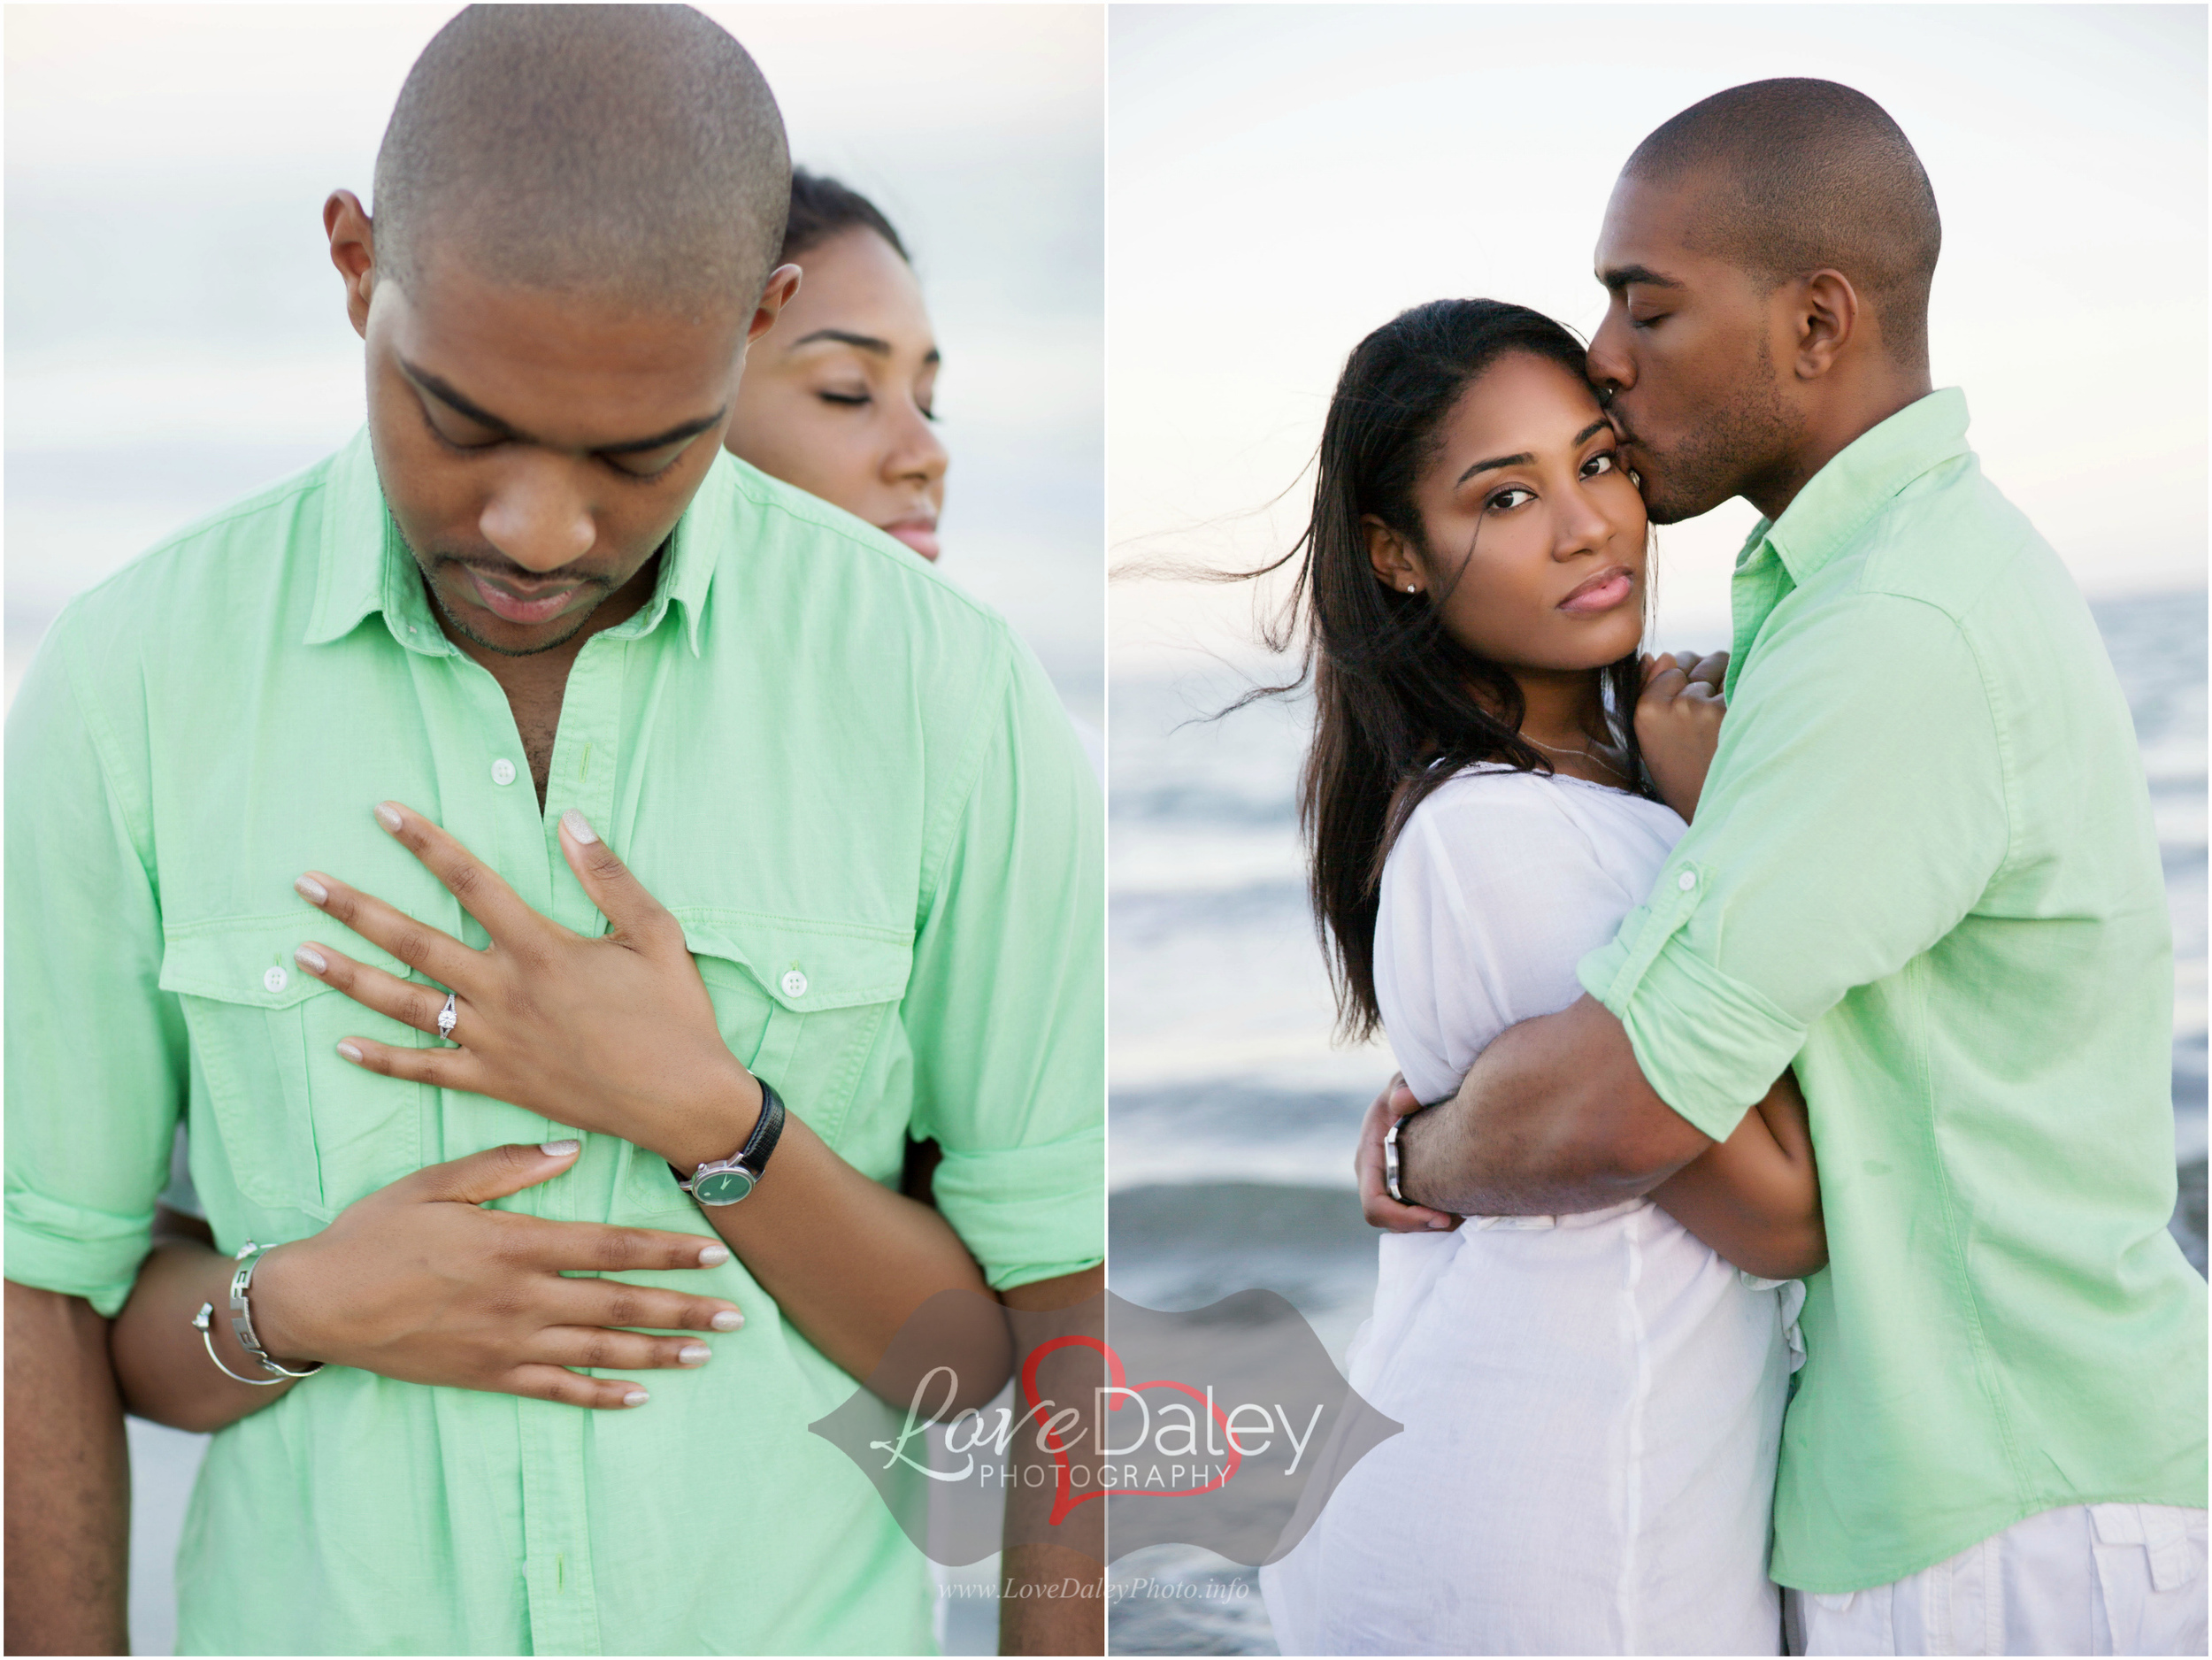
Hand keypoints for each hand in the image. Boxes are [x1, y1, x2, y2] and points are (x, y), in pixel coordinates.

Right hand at [249, 1142, 744, 1408]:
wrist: (318, 1302)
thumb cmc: (376, 1233)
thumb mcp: (437, 1182)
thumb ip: (508, 1166)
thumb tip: (571, 1149)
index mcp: (516, 1243)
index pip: (612, 1248)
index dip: (669, 1251)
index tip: (716, 1253)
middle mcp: (522, 1297)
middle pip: (620, 1303)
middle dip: (684, 1308)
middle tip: (737, 1314)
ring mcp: (506, 1342)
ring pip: (599, 1350)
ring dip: (658, 1351)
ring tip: (706, 1351)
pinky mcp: (486, 1375)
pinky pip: (555, 1388)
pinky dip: (599, 1394)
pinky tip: (637, 1396)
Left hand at [293, 802, 757, 1171]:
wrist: (681, 1101)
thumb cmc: (675, 1015)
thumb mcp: (656, 934)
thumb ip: (609, 877)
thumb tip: (570, 821)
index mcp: (541, 949)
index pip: (472, 881)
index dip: (425, 843)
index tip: (385, 813)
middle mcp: (505, 992)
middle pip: (415, 941)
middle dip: (355, 909)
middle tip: (305, 883)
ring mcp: (494, 1041)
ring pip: (406, 1003)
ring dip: (350, 976)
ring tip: (302, 953)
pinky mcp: (496, 1081)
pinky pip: (426, 1071)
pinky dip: (382, 1060)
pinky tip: (343, 1045)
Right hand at [1354, 1073, 1458, 1231]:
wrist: (1415, 1092)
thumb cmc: (1411, 1086)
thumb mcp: (1407, 1080)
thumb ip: (1405, 1087)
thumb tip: (1401, 1101)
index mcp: (1368, 1155)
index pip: (1375, 1204)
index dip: (1405, 1218)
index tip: (1441, 1216)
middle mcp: (1373, 1175)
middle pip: (1390, 1221)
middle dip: (1423, 1226)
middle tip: (1459, 1218)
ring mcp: (1386, 1183)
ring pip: (1403, 1222)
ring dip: (1431, 1224)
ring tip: (1463, 1213)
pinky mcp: (1401, 1187)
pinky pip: (1413, 1213)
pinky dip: (1435, 1216)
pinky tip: (1461, 1206)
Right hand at [1634, 649, 1727, 821]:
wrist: (1715, 810)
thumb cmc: (1685, 773)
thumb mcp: (1654, 737)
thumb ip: (1649, 692)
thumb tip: (1657, 655)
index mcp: (1645, 710)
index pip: (1671, 663)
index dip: (1688, 679)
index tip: (1692, 707)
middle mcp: (1669, 705)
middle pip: (1699, 660)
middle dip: (1709, 678)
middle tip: (1712, 716)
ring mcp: (1701, 706)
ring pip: (1722, 665)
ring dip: (1728, 682)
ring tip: (1726, 717)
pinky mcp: (1729, 711)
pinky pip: (1743, 678)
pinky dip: (1748, 693)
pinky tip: (1742, 720)